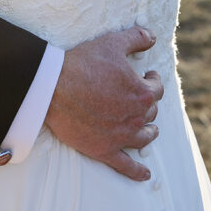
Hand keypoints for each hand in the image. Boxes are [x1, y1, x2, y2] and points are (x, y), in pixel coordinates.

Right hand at [45, 26, 163, 180]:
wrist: (53, 87)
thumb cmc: (82, 63)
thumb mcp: (111, 42)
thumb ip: (136, 37)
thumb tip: (152, 36)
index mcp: (142, 92)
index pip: (157, 88)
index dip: (154, 80)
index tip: (148, 75)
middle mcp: (136, 117)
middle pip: (150, 112)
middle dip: (148, 103)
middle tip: (141, 97)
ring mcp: (121, 136)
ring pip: (144, 137)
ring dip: (148, 132)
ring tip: (149, 129)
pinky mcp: (104, 150)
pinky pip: (126, 166)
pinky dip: (138, 172)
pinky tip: (145, 174)